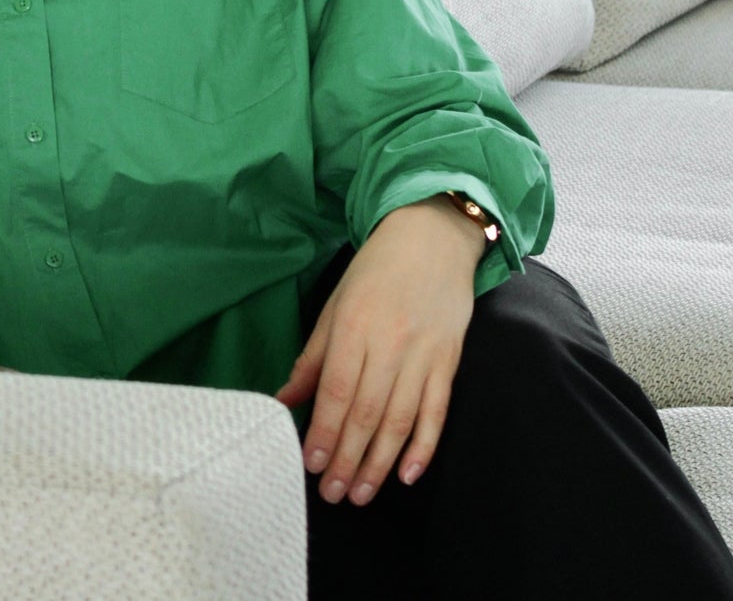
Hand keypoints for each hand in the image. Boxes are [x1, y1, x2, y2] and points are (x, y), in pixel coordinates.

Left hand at [274, 196, 483, 506]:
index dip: (324, 432)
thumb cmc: (375, 271)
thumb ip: (312, 358)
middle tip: (333, 494)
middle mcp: (390, 342)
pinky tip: (406, 474)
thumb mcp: (335, 305)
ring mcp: (423, 354)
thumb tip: (283, 402)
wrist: (432, 237)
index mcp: (354, 325)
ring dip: (379, 463)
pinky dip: (423, 446)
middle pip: (366, 412)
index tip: (312, 464)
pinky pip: (436, 411)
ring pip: (400, 420)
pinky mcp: (448, 361)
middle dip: (348, 459)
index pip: (336, 390)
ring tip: (361, 494)